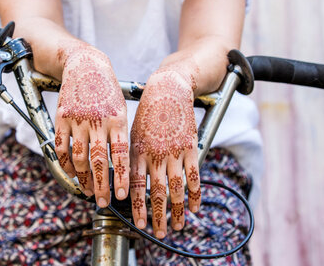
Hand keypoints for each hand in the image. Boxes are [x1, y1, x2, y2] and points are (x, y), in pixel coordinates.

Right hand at [54, 42, 128, 207]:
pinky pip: (61, 147)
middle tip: (101, 202)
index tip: (120, 195)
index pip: (120, 155)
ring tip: (87, 189)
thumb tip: (121, 164)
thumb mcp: (121, 108)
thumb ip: (120, 134)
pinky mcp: (62, 118)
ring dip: (82, 177)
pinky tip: (70, 172)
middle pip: (98, 161)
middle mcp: (98, 121)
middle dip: (100, 185)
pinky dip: (64, 163)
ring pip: (78, 157)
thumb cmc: (107, 90)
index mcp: (117, 119)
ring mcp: (78, 120)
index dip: (120, 177)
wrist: (85, 64)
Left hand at [130, 70, 199, 238]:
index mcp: (137, 151)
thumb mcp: (131, 133)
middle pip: (157, 192)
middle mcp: (155, 155)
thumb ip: (131, 157)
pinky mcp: (190, 147)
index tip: (139, 224)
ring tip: (178, 226)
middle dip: (158, 216)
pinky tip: (195, 206)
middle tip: (160, 233)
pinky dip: (195, 193)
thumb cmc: (146, 112)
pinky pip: (194, 175)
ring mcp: (174, 152)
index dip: (138, 207)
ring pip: (176, 188)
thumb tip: (127, 180)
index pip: (137, 186)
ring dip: (178, 210)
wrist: (168, 89)